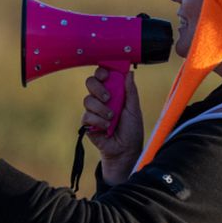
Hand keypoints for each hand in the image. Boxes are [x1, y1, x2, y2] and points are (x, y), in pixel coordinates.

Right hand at [82, 68, 144, 184]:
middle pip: (90, 82)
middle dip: (98, 88)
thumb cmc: (132, 130)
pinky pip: (87, 116)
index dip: (101, 72)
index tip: (106, 75)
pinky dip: (98, 121)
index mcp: (113, 92)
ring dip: (102, 109)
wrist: (126, 150)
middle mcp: (101, 99)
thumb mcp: (134, 109)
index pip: (102, 76)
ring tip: (112, 118)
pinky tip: (106, 127)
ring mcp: (93, 110)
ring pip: (88, 99)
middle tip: (108, 98)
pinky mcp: (87, 123)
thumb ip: (130, 91)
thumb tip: (129, 72)